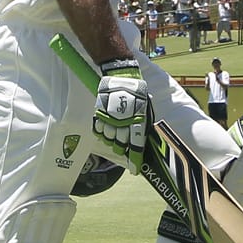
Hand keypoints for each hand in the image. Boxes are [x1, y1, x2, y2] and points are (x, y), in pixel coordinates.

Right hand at [94, 59, 148, 174]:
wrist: (120, 74)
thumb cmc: (136, 90)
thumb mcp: (144, 106)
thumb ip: (142, 121)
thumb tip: (141, 136)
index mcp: (137, 120)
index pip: (136, 143)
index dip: (136, 157)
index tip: (136, 168)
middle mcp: (123, 121)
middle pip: (121, 143)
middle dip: (123, 149)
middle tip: (123, 151)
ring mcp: (110, 118)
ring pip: (109, 138)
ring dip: (112, 141)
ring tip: (114, 139)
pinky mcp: (100, 113)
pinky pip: (99, 129)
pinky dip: (101, 132)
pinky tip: (104, 131)